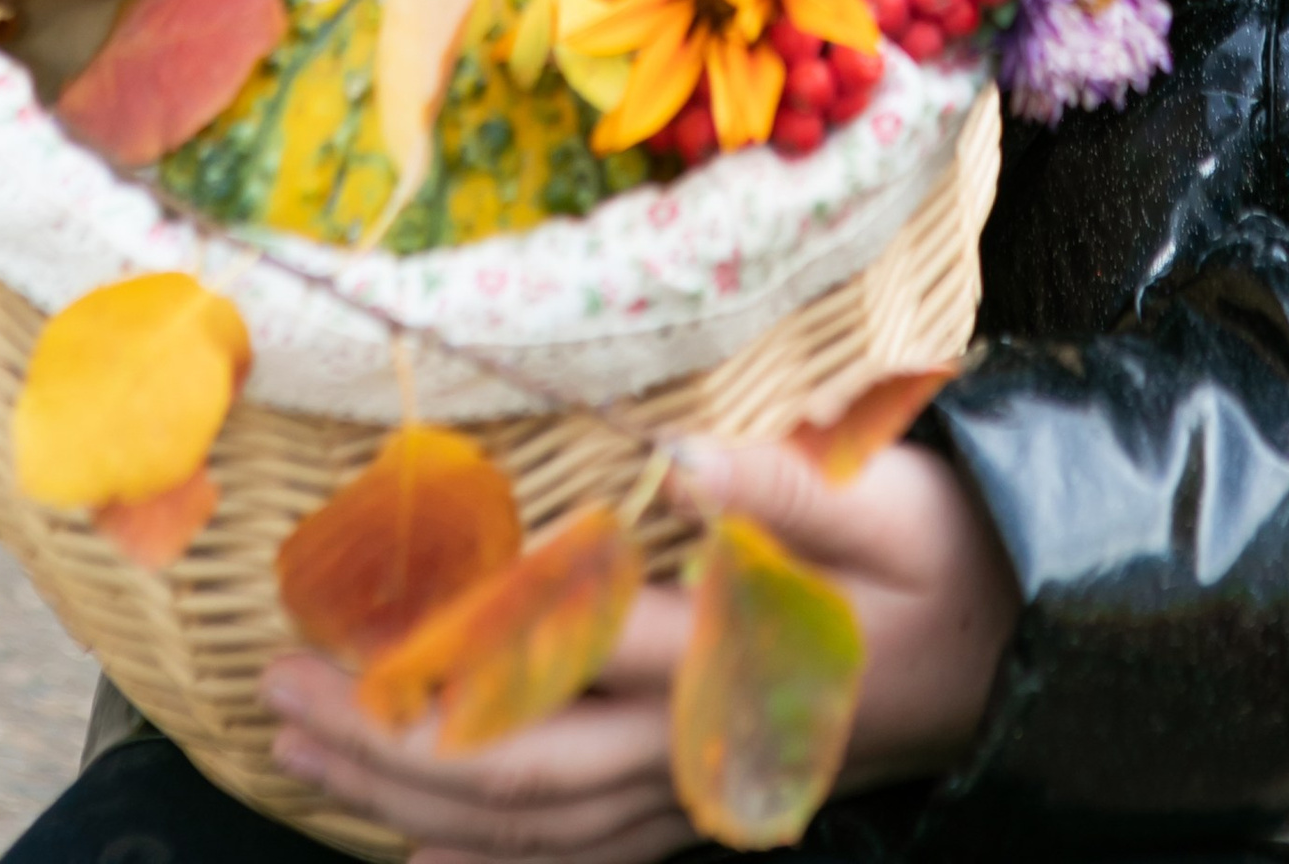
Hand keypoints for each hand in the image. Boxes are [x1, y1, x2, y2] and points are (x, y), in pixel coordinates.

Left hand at [267, 430, 1018, 863]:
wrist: (1011, 652)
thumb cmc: (945, 554)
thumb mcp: (886, 500)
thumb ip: (781, 488)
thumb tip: (672, 464)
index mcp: (735, 658)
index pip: (570, 660)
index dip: (453, 650)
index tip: (351, 621)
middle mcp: (697, 749)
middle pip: (517, 764)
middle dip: (386, 738)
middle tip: (278, 692)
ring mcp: (692, 795)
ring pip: (529, 820)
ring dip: (405, 793)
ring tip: (298, 750)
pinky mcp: (696, 808)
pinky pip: (576, 853)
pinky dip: (488, 858)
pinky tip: (409, 846)